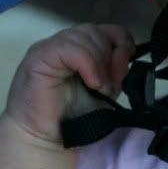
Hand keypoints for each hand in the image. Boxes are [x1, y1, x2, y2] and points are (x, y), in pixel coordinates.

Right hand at [3, 24, 134, 146]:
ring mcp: (50, 48)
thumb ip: (117, 70)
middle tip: (108, 85)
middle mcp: (64, 44)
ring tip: (98, 89)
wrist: (44, 138)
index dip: (122, 43)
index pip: (108, 30)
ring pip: (84, 35)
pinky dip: (88, 64)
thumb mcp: (106, 91)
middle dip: (111, 56)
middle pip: (96, 31)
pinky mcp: (39, 57)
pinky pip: (69, 47)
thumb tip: (128, 52)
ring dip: (100, 63)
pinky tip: (92, 83)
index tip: (124, 69)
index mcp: (81, 49)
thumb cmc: (72, 117)